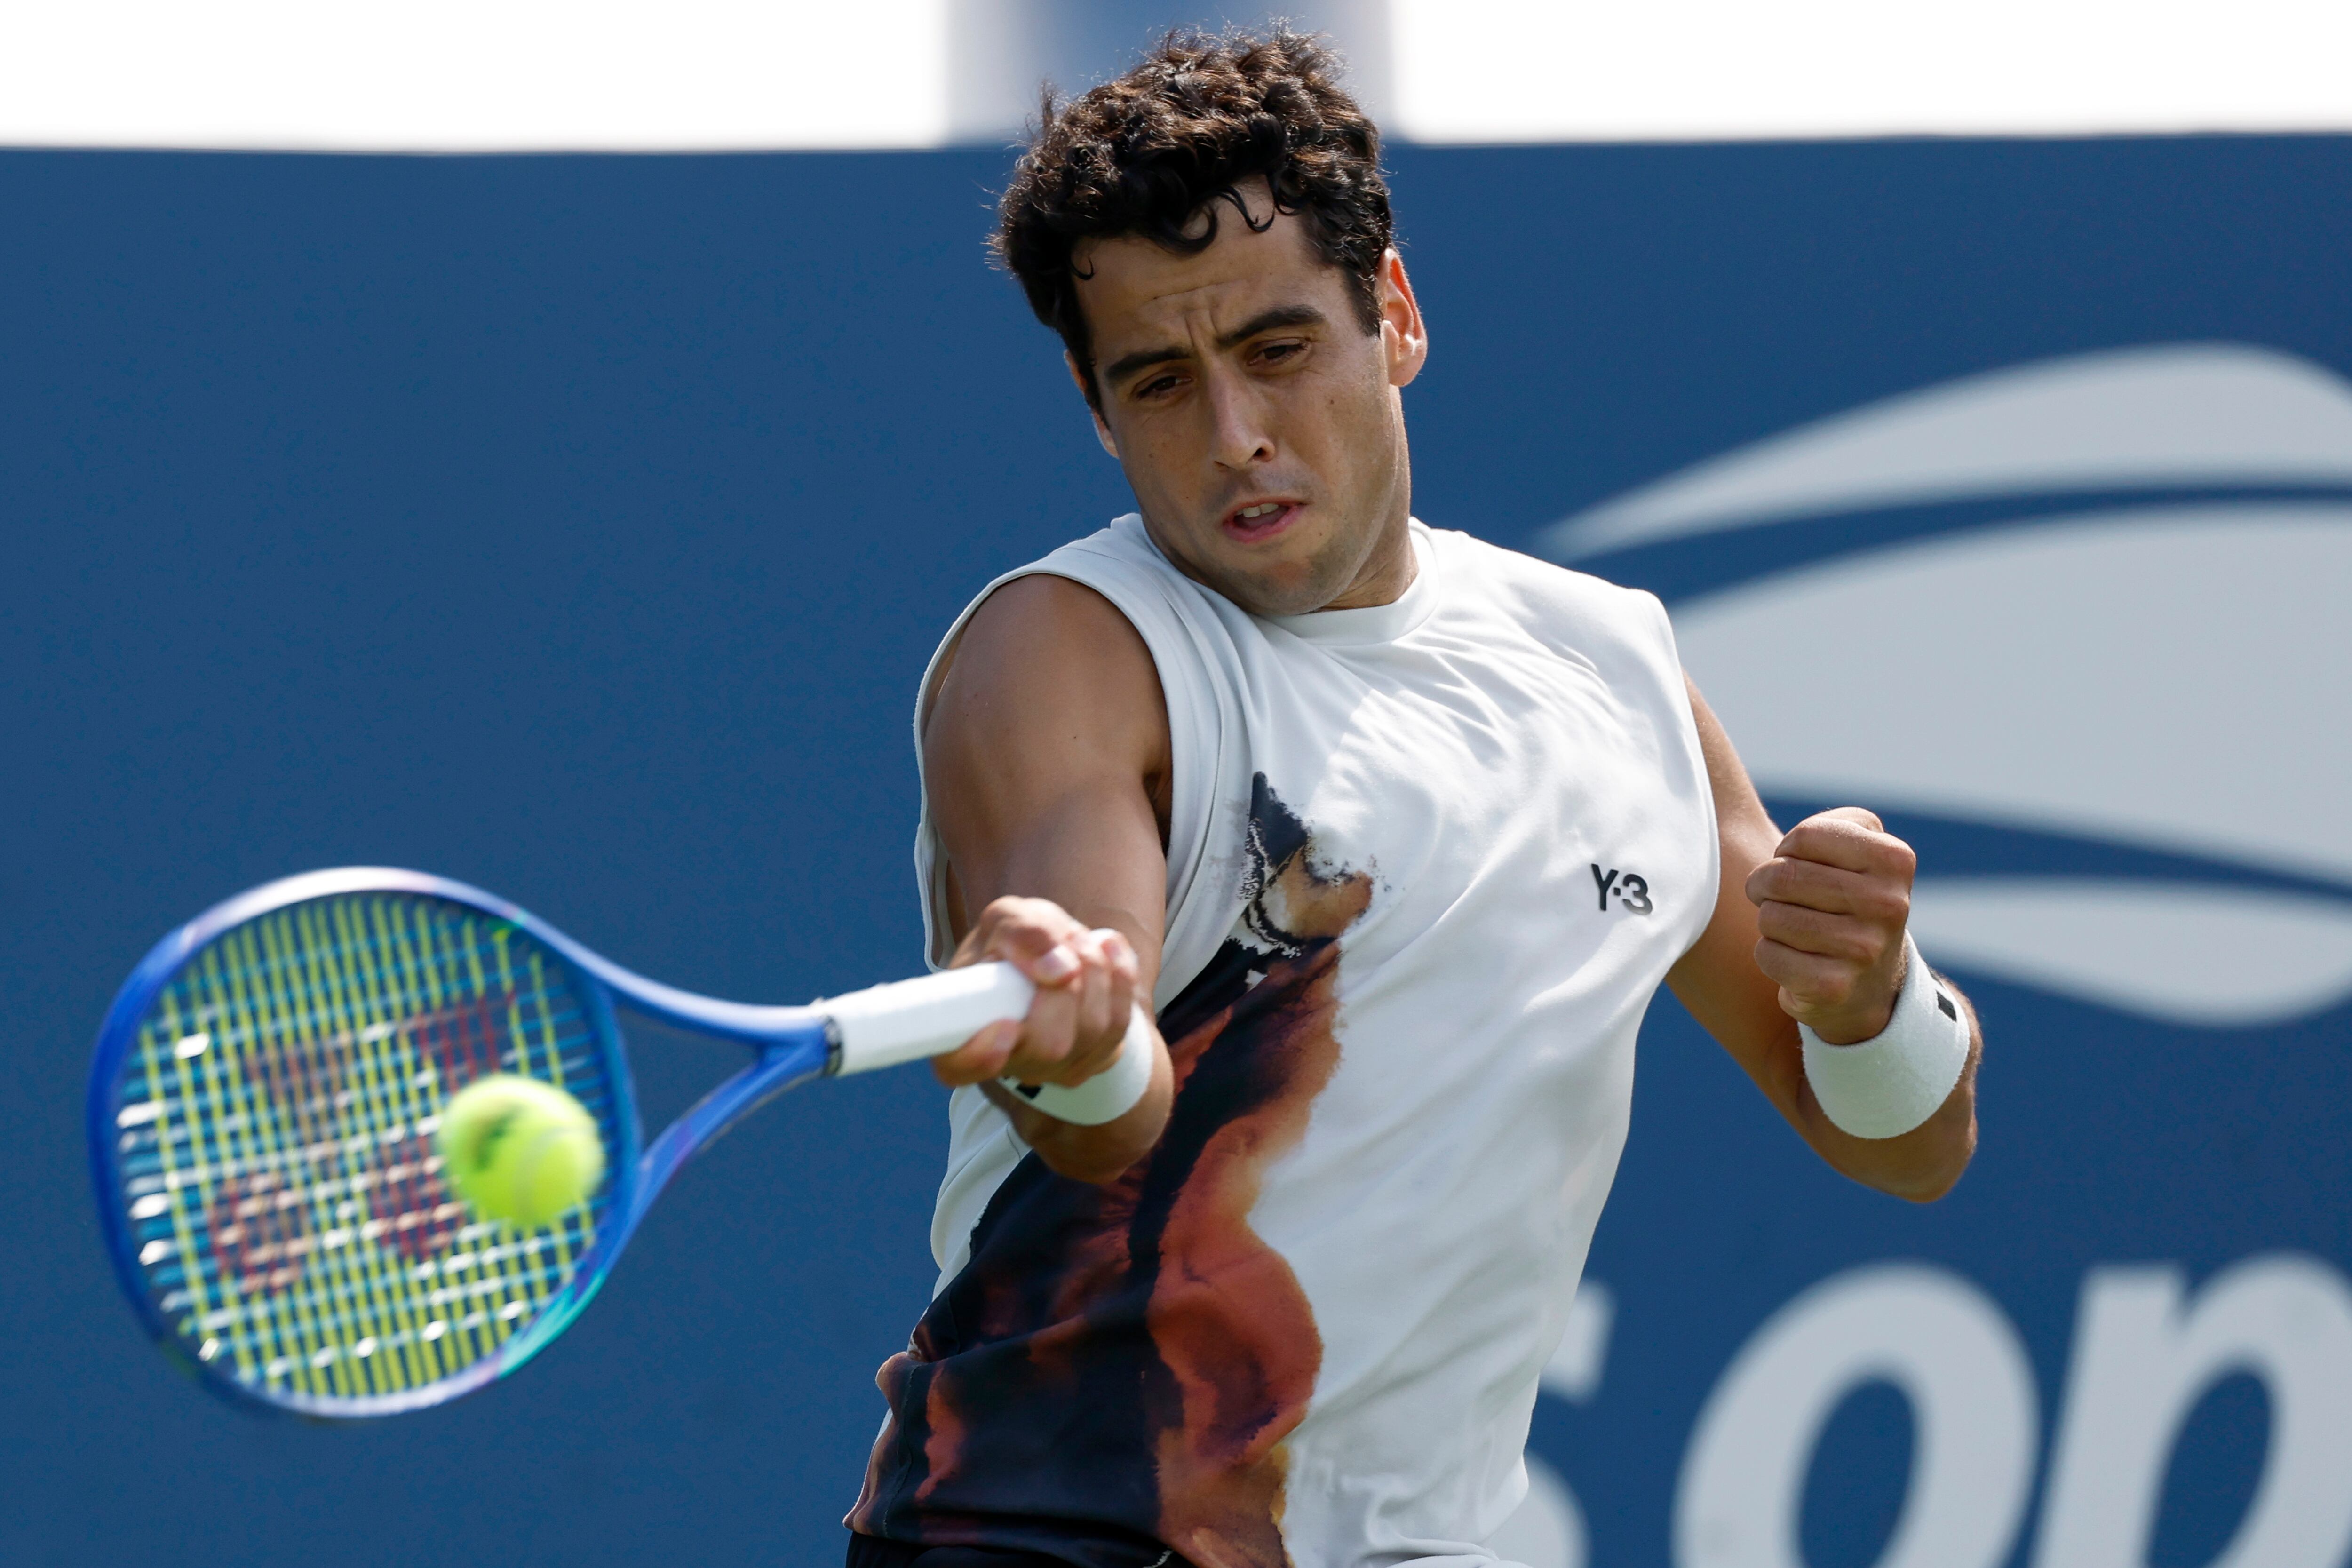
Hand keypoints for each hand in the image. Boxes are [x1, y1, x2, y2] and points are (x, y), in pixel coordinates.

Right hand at [931, 896, 1139, 1089]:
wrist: (1048, 958)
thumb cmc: (1014, 944)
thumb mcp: (1006, 919)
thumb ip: (1022, 932)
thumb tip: (1059, 968)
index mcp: (960, 1032)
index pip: (957, 1067)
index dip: (979, 1057)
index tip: (1004, 1028)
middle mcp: (1005, 1062)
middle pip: (1050, 1045)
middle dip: (1068, 984)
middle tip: (1064, 946)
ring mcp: (1051, 1070)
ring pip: (1092, 1031)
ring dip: (1095, 971)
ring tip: (1081, 943)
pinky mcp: (1092, 1062)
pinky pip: (1120, 1026)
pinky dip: (1120, 977)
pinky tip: (1107, 950)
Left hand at [1744, 808, 1917, 1045]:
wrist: (1873, 983)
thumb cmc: (1850, 899)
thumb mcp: (1861, 848)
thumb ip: (1835, 823)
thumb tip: (1790, 842)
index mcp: (1894, 861)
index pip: (1806, 836)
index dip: (1787, 850)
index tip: (1798, 865)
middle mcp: (1887, 904)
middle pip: (1782, 875)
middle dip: (1765, 884)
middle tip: (1779, 897)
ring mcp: (1863, 949)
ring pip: (1770, 916)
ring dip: (1769, 921)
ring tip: (1793, 930)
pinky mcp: (1833, 987)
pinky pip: (1768, 955)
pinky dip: (1769, 955)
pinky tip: (1795, 959)